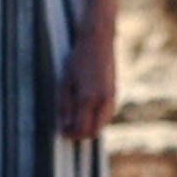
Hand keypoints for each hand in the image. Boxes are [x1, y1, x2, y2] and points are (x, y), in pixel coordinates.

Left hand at [58, 17, 118, 140]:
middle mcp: (102, 100)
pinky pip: (107, 114)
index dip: (71, 134)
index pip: (82, 129)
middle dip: (81, 134)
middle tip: (68, 128)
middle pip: (94, 131)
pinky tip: (87, 111)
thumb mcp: (65, 83)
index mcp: (88, 98)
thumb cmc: (77, 60)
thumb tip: (64, 126)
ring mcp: (111, 97)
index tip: (62, 132)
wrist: (98, 42)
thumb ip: (65, 106)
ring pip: (103, 124)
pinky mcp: (114, 92)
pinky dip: (98, 119)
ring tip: (76, 119)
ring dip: (91, 126)